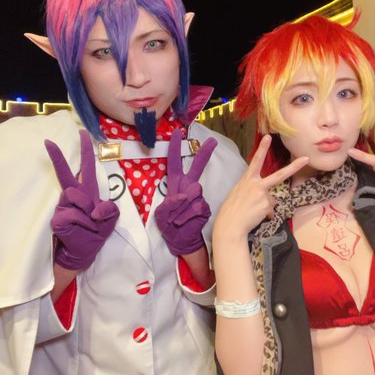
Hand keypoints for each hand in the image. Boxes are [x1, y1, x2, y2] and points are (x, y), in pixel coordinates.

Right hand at [45, 130, 119, 269]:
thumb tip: (95, 209)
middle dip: (58, 158)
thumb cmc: (95, 233)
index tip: (82, 132)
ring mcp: (63, 206)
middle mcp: (72, 196)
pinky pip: (72, 216)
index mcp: (87, 192)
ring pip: (76, 198)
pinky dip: (81, 224)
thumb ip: (109, 210)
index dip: (86, 150)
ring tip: (88, 226)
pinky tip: (78, 231)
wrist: (81, 253)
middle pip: (65, 174)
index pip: (87, 168)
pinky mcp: (57, 219)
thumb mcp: (110, 220)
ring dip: (87, 214)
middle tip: (48, 141)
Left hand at [154, 129, 217, 255]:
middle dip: (204, 154)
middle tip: (212, 141)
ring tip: (176, 220)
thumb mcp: (161, 216)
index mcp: (175, 185)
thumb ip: (169, 204)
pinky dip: (189, 216)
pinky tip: (184, 223)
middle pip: (196, 167)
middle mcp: (188, 187)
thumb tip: (183, 196)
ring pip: (194, 193)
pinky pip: (197, 207)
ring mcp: (198, 197)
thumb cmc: (169, 226)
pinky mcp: (205, 207)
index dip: (174, 148)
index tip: (177, 133)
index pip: (173, 163)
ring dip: (183, 207)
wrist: (183, 241)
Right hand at [213, 135, 308, 240]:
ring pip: (272, 199)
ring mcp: (263, 195)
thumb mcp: (241, 194)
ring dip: (265, 206)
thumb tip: (268, 201)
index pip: (256, 161)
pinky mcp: (267, 206)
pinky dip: (265, 214)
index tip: (268, 137)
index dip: (262, 149)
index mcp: (247, 179)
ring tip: (251, 211)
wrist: (230, 224)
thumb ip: (255, 192)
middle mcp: (256, 184)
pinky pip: (270, 210)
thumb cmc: (231, 210)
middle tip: (306, 159)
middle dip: (294, 167)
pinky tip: (255, 216)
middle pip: (279, 175)